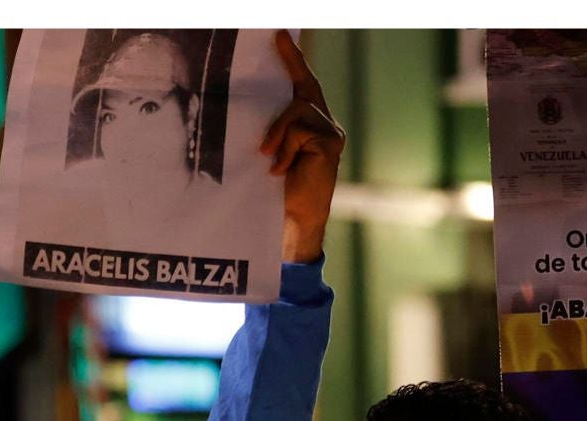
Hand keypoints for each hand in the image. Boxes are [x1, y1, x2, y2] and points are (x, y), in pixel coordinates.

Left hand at [262, 31, 343, 262]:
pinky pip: (298, 131)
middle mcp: (326, 124)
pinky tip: (281, 170)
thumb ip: (275, 130)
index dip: (293, 60)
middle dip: (289, 78)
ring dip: (278, 135)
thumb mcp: (275, 151)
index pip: (303, 86)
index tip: (279, 36)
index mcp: (312, 125)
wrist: (296, 219)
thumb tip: (255, 109)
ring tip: (271, 160)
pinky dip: (284, 149)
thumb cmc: (281, 189)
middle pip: (303, 92)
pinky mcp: (330, 143)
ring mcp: (331, 132)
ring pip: (296, 112)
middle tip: (275, 75)